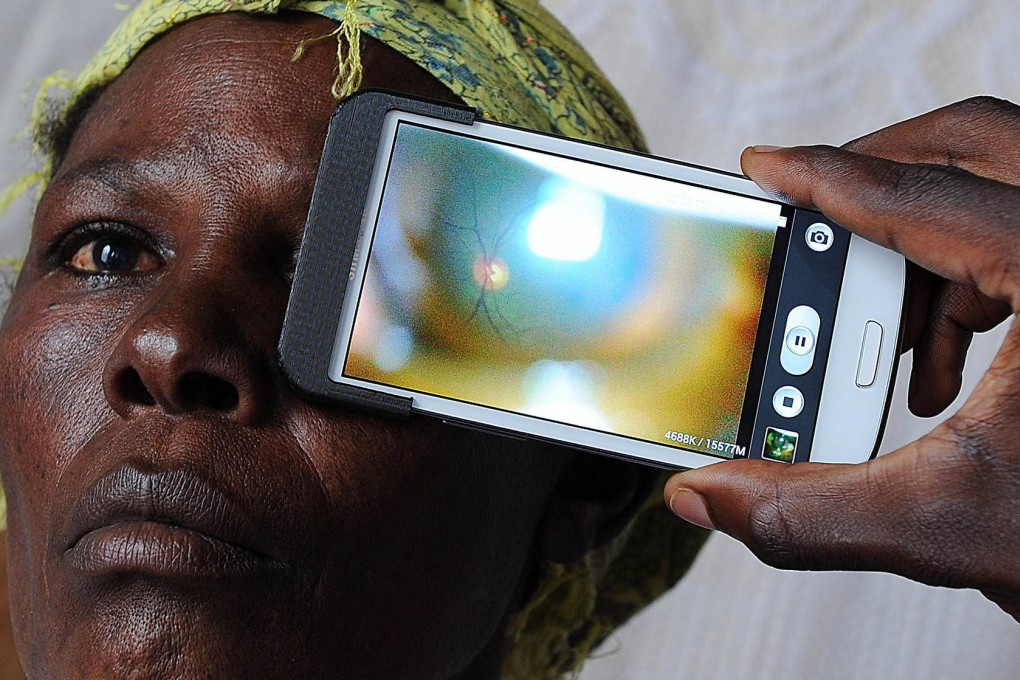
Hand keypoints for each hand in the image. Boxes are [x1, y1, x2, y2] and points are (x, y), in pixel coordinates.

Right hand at [664, 96, 1019, 620]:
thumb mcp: (948, 524)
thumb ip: (811, 511)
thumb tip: (711, 495)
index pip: (926, 197)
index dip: (827, 180)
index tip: (768, 167)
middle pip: (981, 147)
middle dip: (882, 175)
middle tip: (817, 210)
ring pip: (1001, 191)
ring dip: (923, 250)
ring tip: (882, 337)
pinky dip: (968, 282)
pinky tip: (942, 368)